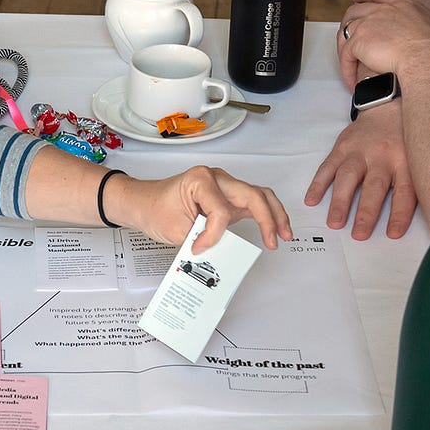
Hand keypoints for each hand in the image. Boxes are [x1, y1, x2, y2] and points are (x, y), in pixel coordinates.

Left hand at [113, 166, 292, 252]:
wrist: (144, 202)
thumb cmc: (154, 208)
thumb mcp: (174, 228)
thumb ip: (200, 238)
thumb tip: (220, 251)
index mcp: (200, 179)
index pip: (219, 210)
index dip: (212, 235)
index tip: (199, 248)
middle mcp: (217, 178)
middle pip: (253, 194)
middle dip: (268, 218)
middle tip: (274, 240)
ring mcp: (224, 187)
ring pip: (259, 195)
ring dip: (274, 214)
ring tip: (284, 234)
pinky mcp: (228, 198)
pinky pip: (253, 203)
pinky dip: (266, 215)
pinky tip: (275, 229)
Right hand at [304, 104, 415, 239]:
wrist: (386, 107)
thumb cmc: (402, 138)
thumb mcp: (416, 157)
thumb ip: (416, 182)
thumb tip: (424, 214)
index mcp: (404, 161)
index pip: (404, 192)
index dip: (399, 214)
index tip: (393, 234)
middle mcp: (382, 156)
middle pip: (374, 186)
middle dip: (366, 212)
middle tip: (359, 234)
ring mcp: (359, 151)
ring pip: (348, 176)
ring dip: (340, 201)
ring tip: (334, 222)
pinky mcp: (341, 147)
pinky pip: (327, 167)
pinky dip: (318, 184)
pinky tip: (312, 200)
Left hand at [337, 0, 429, 88]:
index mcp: (404, 5)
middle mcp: (384, 10)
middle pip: (356, 10)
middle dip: (348, 19)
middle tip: (344, 30)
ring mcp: (369, 24)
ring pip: (346, 31)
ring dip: (344, 48)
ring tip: (348, 63)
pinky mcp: (359, 42)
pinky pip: (346, 55)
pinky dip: (346, 68)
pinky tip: (351, 81)